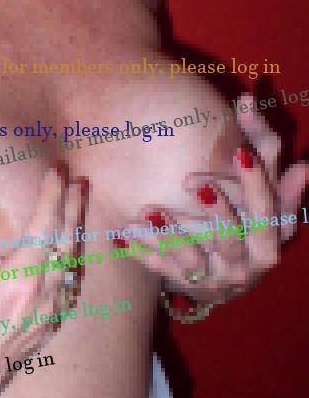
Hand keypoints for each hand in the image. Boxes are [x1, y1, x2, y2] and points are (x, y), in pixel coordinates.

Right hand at [0, 170, 83, 397]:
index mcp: (17, 282)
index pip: (45, 226)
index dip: (52, 194)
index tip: (57, 169)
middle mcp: (39, 302)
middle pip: (67, 246)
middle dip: (74, 210)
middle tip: (79, 181)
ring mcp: (43, 323)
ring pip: (71, 272)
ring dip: (75, 239)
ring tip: (76, 214)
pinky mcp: (40, 338)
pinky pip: (67, 297)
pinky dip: (71, 270)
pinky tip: (66, 265)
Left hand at [124, 95, 306, 303]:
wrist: (224, 273)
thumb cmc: (244, 217)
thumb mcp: (256, 187)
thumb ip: (263, 151)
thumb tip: (262, 113)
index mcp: (273, 235)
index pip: (271, 208)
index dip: (257, 180)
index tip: (239, 152)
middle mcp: (253, 260)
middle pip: (235, 236)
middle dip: (217, 209)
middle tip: (189, 181)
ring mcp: (222, 277)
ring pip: (198, 258)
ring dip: (174, 233)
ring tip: (149, 210)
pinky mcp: (192, 284)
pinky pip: (166, 269)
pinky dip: (146, 251)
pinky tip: (124, 233)